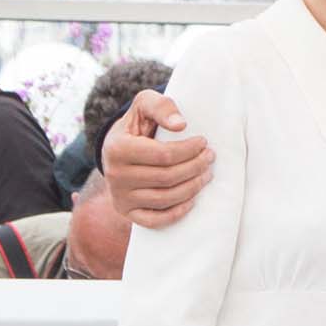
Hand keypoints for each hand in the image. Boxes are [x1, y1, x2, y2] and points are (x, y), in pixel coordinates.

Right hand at [104, 89, 212, 228]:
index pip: (164, 155)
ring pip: (165, 199)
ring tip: (206, 175)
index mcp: (118, 148)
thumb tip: (181, 125)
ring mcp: (120, 197)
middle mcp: (115, 176)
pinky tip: (192, 200)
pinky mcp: (127, 212)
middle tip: (210, 158)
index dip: (190, 150)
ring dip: (192, 188)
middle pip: (167, 177)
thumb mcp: (144, 105)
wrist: (115, 149)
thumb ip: (162, 107)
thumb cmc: (136, 125)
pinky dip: (177, 213)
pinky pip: (155, 220)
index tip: (204, 143)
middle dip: (195, 167)